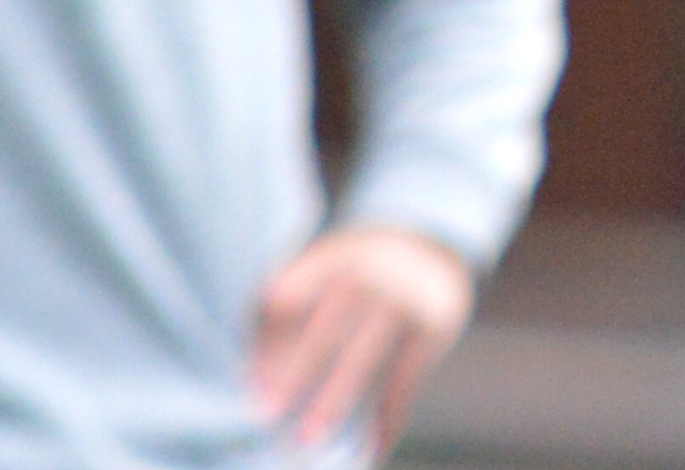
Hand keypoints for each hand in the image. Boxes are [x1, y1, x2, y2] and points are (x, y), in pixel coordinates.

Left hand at [250, 224, 476, 459]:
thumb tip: (247, 374)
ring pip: (368, 349)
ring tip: (308, 437)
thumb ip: (292, 303)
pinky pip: (409, 372)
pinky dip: (391, 412)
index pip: (294, 296)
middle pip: (330, 322)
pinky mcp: (439, 321)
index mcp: (338, 253)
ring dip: (336, 396)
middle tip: (266, 412)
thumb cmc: (359, 270)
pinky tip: (373, 445)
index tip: (245, 380)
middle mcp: (377, 267)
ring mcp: (412, 293)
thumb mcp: (328, 265)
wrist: (437, 239)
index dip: (269, 339)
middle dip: (297, 368)